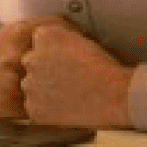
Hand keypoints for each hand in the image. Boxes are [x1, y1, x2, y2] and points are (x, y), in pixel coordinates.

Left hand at [20, 18, 135, 128]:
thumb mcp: (84, 40)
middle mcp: (31, 58)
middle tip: (66, 79)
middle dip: (43, 70)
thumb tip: (55, 47)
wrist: (117, 96)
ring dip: (43, 90)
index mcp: (45, 36)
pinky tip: (66, 108)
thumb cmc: (107, 68)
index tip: (66, 60)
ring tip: (69, 95)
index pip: (38, 42)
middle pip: (30, 62)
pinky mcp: (33, 108)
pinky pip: (34, 108)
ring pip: (30, 86)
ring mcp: (30, 84)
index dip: (52, 52)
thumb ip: (63, 40)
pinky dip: (45, 110)